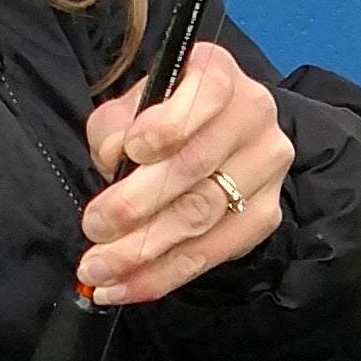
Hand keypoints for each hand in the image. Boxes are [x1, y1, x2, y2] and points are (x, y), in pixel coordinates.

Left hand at [81, 39, 292, 307]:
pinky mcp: (265, 216)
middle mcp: (255, 116)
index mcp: (220, 74)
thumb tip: (115, 160)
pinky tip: (124, 286)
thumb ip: (115, 128)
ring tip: (98, 269)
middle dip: (137, 205)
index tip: (130, 152)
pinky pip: (212, 253)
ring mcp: (267, 168)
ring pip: (203, 216)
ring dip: (142, 250)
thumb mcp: (128, 108)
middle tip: (93, 228)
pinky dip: (162, 276)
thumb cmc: (158, 118)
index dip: (169, 124)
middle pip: (197, 166)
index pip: (207, 94)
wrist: (211, 139)